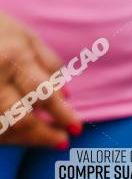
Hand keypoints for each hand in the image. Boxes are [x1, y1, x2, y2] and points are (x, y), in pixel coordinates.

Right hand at [0, 12, 80, 147]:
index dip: (62, 114)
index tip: (76, 128)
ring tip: (47, 139)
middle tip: (62, 140)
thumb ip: (50, 65)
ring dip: (26, 139)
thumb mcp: (27, 38)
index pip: (43, 93)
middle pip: (20, 117)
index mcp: (13, 57)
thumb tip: (67, 95)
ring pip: (2, 127)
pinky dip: (7, 135)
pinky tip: (21, 135)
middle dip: (44, 134)